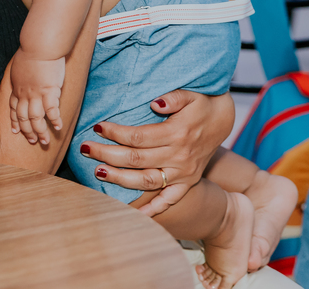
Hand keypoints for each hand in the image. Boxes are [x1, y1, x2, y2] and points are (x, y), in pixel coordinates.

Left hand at [8, 53, 65, 145]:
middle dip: (27, 131)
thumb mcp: (20, 64)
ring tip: (45, 141)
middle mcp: (24, 93)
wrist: (39, 45)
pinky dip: (54, 121)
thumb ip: (22, 73)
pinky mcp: (49, 91)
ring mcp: (36, 94)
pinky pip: (51, 111)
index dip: (14, 121)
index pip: (14, 108)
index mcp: (17, 87)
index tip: (15, 131)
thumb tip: (25, 74)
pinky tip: (59, 127)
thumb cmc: (32, 50)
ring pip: (35, 119)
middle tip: (32, 141)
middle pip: (23, 118)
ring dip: (40, 132)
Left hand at [82, 90, 233, 215]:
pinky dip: (152, 209)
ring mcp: (183, 173)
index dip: (116, 133)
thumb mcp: (191, 94)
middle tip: (85, 148)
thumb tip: (155, 103)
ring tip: (98, 172)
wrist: (222, 120)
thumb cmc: (200, 104)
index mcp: (177, 134)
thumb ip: (174, 97)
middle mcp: (179, 157)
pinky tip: (133, 213)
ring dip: (120, 179)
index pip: (138, 137)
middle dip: (107, 154)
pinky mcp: (187, 183)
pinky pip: (168, 200)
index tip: (98, 127)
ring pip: (146, 181)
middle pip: (136, 160)